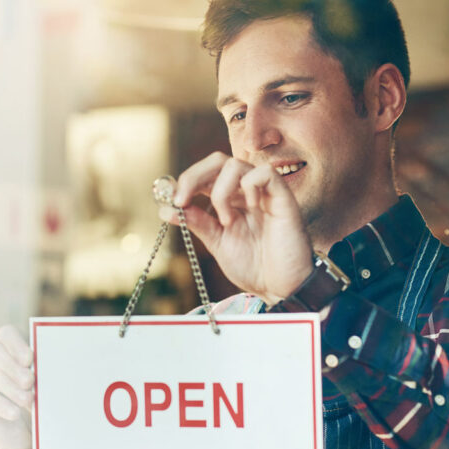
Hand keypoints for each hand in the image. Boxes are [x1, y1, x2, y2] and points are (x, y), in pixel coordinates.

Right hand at [0, 325, 56, 448]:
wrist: (25, 437)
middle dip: (12, 364)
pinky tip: (14, 413)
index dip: (16, 343)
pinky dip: (0, 404)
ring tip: (28, 400)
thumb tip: (55, 363)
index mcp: (10, 350)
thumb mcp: (43, 388)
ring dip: (10, 386)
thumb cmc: (37, 406)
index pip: (6, 333)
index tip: (30, 360)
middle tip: (30, 381)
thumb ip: (43, 374)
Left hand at [161, 152, 312, 303]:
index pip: (206, 173)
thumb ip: (196, 222)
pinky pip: (264, 173)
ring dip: (221, 191)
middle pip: (218, 160)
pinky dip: (249, 185)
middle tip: (183, 200)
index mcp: (230, 199)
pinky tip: (249, 208)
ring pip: (236, 164)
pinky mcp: (283, 198)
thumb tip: (165, 209)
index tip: (173, 201)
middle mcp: (246, 191)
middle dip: (194, 176)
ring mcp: (264, 193)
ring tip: (226, 221)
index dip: (186, 180)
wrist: (280, 288)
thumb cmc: (254, 266)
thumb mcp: (217, 242)